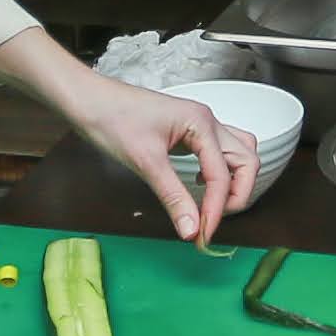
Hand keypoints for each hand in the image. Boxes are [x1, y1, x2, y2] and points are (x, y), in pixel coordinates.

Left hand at [0, 34, 246, 245]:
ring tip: (214, 204)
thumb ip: (174, 197)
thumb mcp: (145, 163)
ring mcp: (200, 124)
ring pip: (239, 152)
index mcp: (201, 123)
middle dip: (238, 193)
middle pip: (246, 160)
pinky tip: (199, 183)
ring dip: (235, 180)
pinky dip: (221, 171)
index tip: (202, 235)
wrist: (89, 100)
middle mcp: (208, 121)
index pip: (222, 175)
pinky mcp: (188, 130)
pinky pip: (220, 151)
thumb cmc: (113, 121)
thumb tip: (192, 231)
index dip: (215, 209)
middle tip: (214, 220)